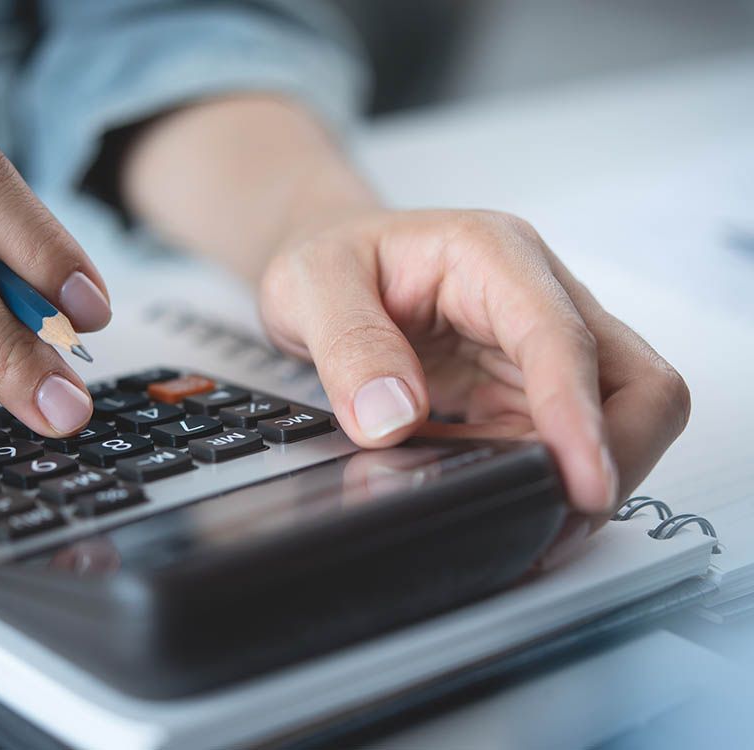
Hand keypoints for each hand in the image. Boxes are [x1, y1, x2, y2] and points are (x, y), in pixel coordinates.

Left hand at [260, 208, 690, 513]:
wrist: (328, 266)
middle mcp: (534, 297)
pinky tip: (498, 500)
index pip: (561, 338)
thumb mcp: (309, 285)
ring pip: (613, 419)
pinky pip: (557, 443)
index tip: (584, 485)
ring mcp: (534, 347)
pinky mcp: (519, 389)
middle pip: (634, 382)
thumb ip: (349, 346)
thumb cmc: (330, 260)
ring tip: (525, 527)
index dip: (578, 416)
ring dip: (579, 477)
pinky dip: (540, 478)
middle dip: (615, 457)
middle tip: (562, 524)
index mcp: (492, 256)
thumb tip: (394, 419)